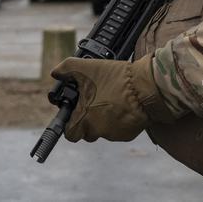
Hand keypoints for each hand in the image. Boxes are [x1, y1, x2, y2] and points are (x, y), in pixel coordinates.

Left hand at [50, 54, 175, 142]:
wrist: (146, 86)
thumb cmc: (116, 78)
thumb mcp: (88, 67)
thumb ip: (67, 68)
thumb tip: (56, 72)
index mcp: (84, 119)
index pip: (69, 132)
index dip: (71, 122)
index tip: (76, 112)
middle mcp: (97, 131)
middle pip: (87, 131)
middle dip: (89, 119)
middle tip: (96, 102)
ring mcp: (114, 134)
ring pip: (104, 130)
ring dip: (105, 119)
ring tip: (113, 100)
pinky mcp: (129, 134)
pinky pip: (120, 130)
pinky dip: (120, 120)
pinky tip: (125, 105)